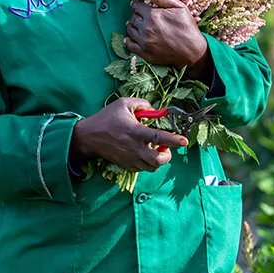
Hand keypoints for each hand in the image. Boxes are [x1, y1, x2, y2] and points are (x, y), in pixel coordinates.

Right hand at [70, 98, 188, 172]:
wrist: (89, 136)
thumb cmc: (106, 118)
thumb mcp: (123, 103)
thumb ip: (143, 104)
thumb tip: (156, 110)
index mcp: (135, 132)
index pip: (160, 138)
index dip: (174, 140)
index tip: (184, 141)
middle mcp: (134, 148)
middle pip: (158, 160)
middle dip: (168, 155)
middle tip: (165, 147)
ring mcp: (130, 159)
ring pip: (152, 167)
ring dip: (158, 160)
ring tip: (155, 150)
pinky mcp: (126, 165)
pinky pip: (143, 169)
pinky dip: (148, 163)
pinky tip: (144, 153)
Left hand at [125, 0, 210, 80]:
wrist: (193, 51)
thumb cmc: (188, 28)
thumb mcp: (180, 8)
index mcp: (153, 15)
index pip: (136, 7)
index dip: (136, 5)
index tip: (136, 5)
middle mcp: (145, 28)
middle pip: (133, 18)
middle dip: (135, 15)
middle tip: (138, 16)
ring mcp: (144, 41)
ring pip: (130, 30)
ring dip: (131, 26)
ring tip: (134, 25)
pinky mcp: (144, 53)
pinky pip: (129, 45)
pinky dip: (128, 40)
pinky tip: (131, 38)